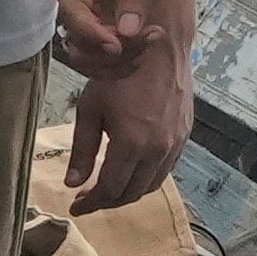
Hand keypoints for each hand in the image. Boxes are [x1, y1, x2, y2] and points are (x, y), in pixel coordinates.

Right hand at [53, 0, 193, 76]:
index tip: (118, 46)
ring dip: (120, 60)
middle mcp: (78, 0)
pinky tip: (148, 43)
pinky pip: (104, 57)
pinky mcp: (104, 29)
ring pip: (88, 56)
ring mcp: (90, 17)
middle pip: (77, 40)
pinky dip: (125, 60)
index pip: (71, 11)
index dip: (90, 33)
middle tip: (149, 37)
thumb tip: (124, 33)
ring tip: (153, 38)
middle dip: (111, 50)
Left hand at [58, 51, 192, 215]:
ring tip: (108, 189)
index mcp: (131, 144)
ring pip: (151, 185)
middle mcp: (157, 150)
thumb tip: (72, 183)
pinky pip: (165, 170)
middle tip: (88, 199)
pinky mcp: (184, 136)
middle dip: (108, 202)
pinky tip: (131, 171)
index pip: (110, 189)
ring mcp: (174, 144)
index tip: (76, 206)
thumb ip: (82, 149)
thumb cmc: (120, 73)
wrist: (160, 49)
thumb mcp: (91, 109)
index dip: (91, 202)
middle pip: (131, 193)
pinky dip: (146, 179)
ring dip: (128, 193)